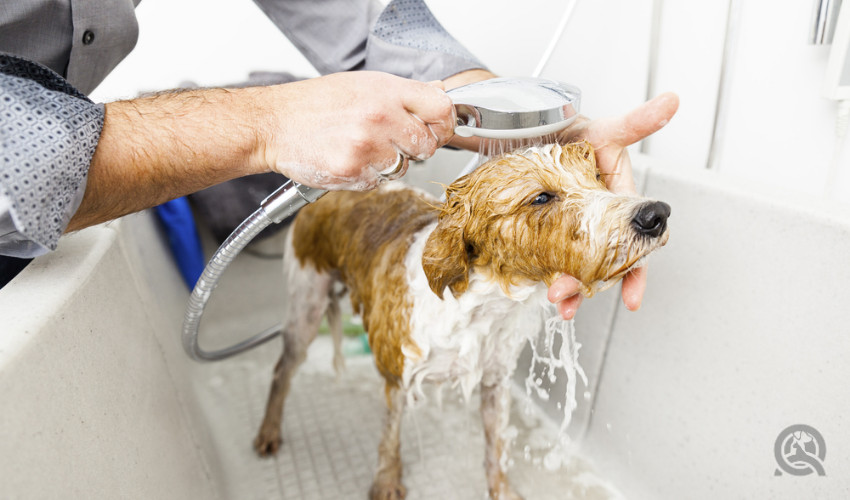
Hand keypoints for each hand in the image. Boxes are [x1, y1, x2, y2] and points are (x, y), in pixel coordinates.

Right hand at [258, 71, 455, 189]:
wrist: (275, 123)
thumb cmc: (317, 103)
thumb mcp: (364, 84)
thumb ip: (403, 92)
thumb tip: (438, 92)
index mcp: (386, 91)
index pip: (441, 108)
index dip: (443, 122)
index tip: (436, 128)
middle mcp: (380, 116)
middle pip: (427, 144)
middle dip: (413, 147)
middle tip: (389, 140)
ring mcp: (367, 146)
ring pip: (403, 167)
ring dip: (388, 163)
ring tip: (361, 147)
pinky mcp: (353, 171)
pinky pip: (379, 182)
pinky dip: (367, 176)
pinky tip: (348, 158)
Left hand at [549, 92, 679, 318]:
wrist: (528, 128)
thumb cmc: (573, 129)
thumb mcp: (605, 130)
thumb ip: (637, 122)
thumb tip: (670, 102)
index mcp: (617, 203)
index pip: (631, 244)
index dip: (634, 272)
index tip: (632, 299)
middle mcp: (596, 220)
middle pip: (599, 262)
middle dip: (587, 285)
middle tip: (569, 298)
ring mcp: (568, 227)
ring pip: (572, 264)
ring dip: (566, 285)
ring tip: (556, 299)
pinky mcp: (542, 229)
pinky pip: (547, 256)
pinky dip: (544, 273)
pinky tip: (538, 286)